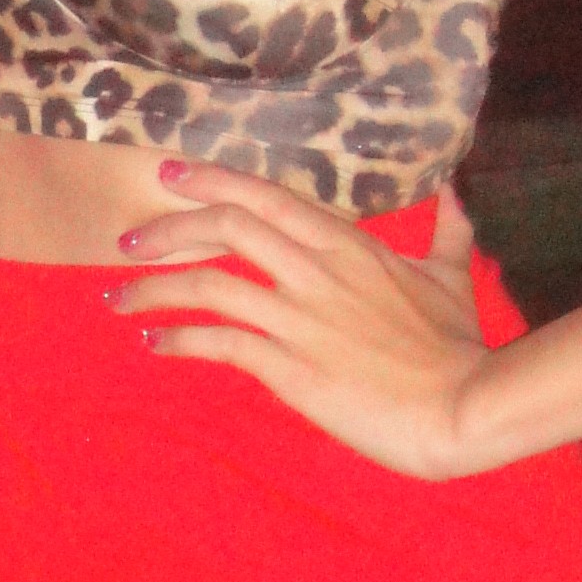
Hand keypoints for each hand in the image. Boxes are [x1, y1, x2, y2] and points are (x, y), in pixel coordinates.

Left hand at [114, 162, 490, 475]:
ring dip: (153, 288)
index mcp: (347, 244)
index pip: (265, 196)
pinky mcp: (290, 367)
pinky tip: (155, 343)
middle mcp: (315, 271)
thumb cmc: (458, 346)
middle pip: (225, 227)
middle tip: (126, 242)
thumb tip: (456, 193)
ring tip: (119, 300)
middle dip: (166, 230)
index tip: (168, 175)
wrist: (463, 405)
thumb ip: (447, 231)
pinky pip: (219, 342)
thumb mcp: (451, 276)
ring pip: (208, 284)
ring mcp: (300, 318)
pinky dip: (178, 339)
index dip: (211, 181)